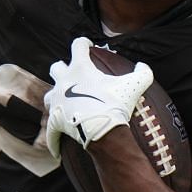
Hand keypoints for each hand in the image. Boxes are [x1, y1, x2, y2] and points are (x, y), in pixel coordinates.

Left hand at [44, 36, 152, 159]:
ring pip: (48, 95)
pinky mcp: (55, 121)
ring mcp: (57, 101)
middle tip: (72, 73)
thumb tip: (142, 66)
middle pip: (56, 68)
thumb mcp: (136, 84)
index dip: (83, 43)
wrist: (102, 130)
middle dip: (62, 68)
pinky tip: (55, 147)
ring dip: (55, 96)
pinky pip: (50, 129)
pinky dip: (54, 136)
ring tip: (64, 102)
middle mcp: (63, 81)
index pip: (78, 46)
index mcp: (80, 68)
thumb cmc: (116, 104)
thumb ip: (142, 72)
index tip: (88, 46)